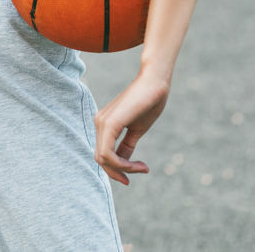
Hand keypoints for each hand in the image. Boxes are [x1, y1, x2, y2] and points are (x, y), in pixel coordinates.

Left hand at [94, 69, 169, 184]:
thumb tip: (123, 163)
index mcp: (104, 124)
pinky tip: (140, 165)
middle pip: (101, 159)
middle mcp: (99, 123)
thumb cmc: (149, 102)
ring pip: (103, 159)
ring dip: (124, 169)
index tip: (140, 170)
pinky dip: (123, 164)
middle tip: (142, 171)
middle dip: (119, 172)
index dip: (117, 169)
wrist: (155, 82)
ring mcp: (102, 123)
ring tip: (143, 167)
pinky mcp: (110, 123)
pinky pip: (108, 154)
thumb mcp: (136, 130)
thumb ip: (127, 145)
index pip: (103, 154)